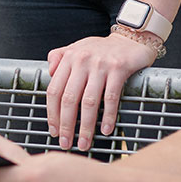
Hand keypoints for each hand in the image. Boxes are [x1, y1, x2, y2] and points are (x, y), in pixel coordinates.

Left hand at [44, 33, 156, 151]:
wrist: (131, 38)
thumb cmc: (103, 48)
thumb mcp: (77, 47)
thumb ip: (59, 57)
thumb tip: (49, 73)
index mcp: (69, 58)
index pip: (54, 90)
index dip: (52, 113)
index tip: (54, 130)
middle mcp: (82, 61)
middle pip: (68, 99)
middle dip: (66, 125)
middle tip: (66, 143)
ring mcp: (100, 65)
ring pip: (89, 102)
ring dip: (85, 126)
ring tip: (84, 142)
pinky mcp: (119, 69)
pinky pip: (111, 97)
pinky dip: (108, 116)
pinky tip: (105, 130)